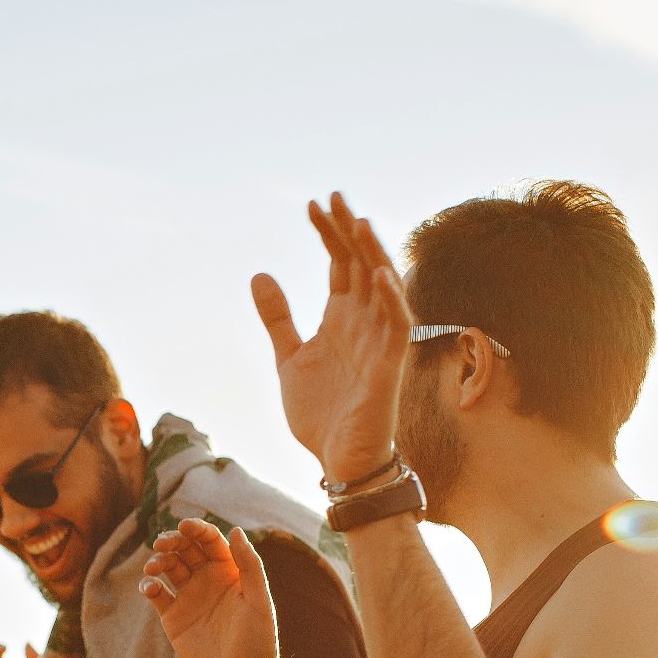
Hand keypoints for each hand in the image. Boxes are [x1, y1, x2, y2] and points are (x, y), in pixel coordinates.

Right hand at [140, 522, 284, 657]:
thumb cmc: (258, 641)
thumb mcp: (259, 600)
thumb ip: (249, 565)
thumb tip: (236, 530)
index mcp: (230, 572)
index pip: (210, 541)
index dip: (197, 529)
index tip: (184, 526)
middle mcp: (208, 580)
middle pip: (185, 549)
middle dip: (172, 540)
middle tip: (162, 543)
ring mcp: (189, 598)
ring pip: (168, 567)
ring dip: (158, 560)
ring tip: (153, 566)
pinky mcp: (173, 618)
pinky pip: (156, 594)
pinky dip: (148, 586)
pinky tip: (150, 587)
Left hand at [252, 192, 414, 481]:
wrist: (339, 461)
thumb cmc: (322, 413)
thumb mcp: (289, 358)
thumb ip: (278, 318)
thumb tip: (260, 274)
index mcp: (342, 319)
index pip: (340, 264)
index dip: (328, 234)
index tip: (311, 205)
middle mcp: (365, 323)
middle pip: (361, 265)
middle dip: (348, 232)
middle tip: (332, 197)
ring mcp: (379, 342)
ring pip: (382, 288)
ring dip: (371, 255)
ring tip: (356, 222)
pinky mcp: (389, 368)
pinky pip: (397, 327)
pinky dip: (391, 300)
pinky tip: (379, 274)